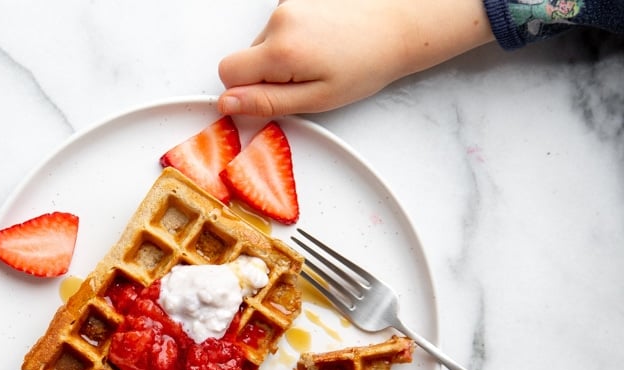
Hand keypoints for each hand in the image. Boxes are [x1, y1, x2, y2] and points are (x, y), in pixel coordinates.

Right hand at [218, 0, 494, 115]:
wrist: (400, 26)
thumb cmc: (366, 65)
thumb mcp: (316, 99)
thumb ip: (266, 102)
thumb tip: (226, 103)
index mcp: (281, 50)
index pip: (227, 72)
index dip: (243, 91)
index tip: (272, 95)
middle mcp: (279, 19)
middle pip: (246, 56)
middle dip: (267, 73)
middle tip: (307, 78)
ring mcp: (288, 3)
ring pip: (264, 41)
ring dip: (283, 54)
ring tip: (320, 57)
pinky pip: (280, 24)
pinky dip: (295, 35)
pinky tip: (323, 39)